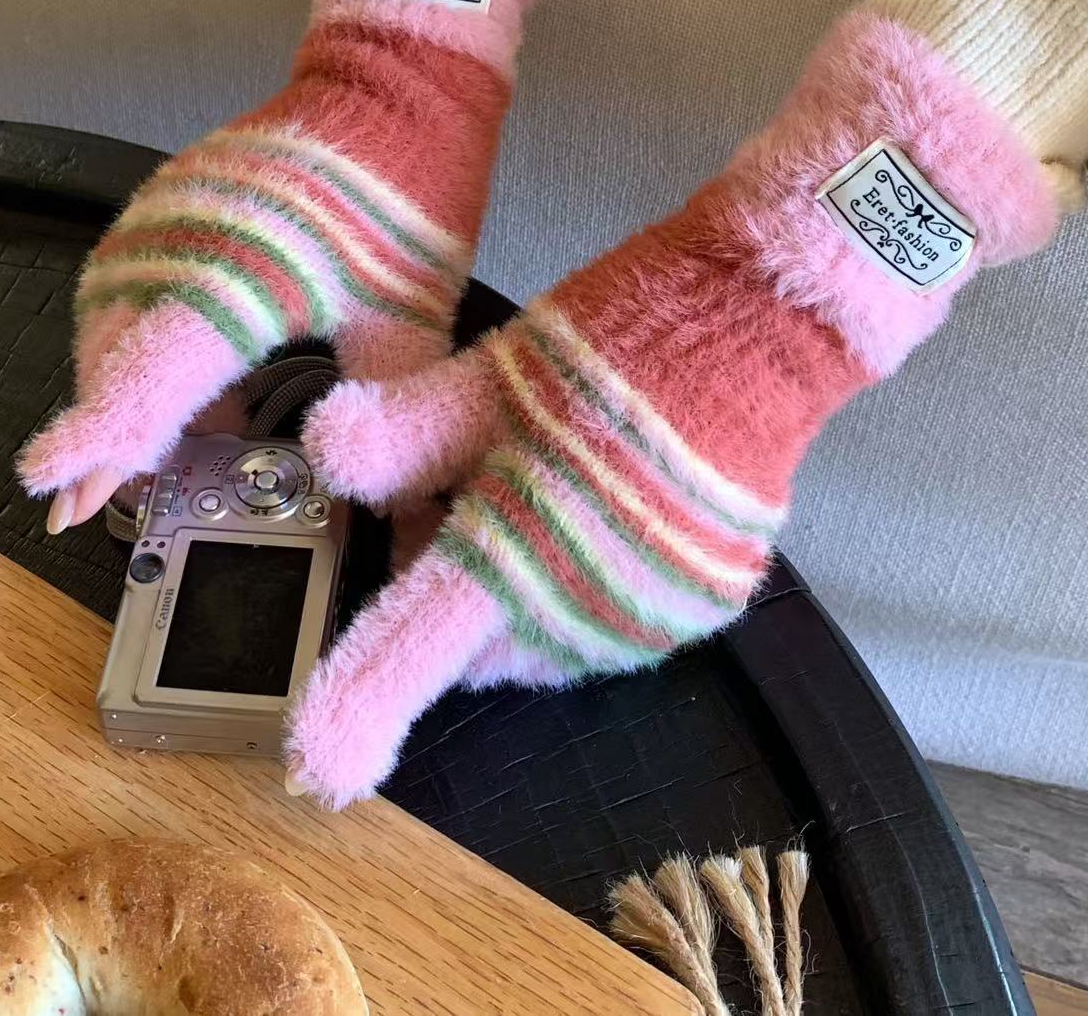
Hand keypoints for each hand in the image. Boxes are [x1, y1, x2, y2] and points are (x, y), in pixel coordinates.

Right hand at [16, 0, 555, 532]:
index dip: (103, 440)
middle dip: (103, 430)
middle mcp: (184, 240)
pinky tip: (175, 382)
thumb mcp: (410, 318)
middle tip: (100, 501)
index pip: (150, 374)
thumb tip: (405, 509)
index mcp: (240, 276)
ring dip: (112, 383)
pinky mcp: (168, 199)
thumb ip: (388, 419)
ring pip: (106, 318)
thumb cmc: (407, 194)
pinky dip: (130, 337)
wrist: (395, 79)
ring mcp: (166, 213)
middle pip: (110, 353)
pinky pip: (124, 281)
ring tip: (139, 451)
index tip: (61, 493)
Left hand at [284, 13, 1059, 806]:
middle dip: (449, 591)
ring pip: (540, 638)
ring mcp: (652, 616)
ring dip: (516, 592)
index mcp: (517, 542)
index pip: (418, 644)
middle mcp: (586, 608)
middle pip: (477, 641)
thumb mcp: (496, 370)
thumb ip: (405, 431)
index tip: (318, 767)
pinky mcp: (702, 607)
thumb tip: (325, 459)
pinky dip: (579, 586)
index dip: (360, 706)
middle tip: (453, 493)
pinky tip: (594, 510)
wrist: (768, 320)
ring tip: (539, 487)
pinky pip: (607, 622)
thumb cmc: (623, 336)